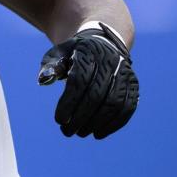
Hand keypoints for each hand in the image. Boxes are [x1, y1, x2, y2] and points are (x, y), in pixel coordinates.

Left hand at [38, 22, 138, 138]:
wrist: (102, 43)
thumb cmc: (75, 54)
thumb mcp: (59, 53)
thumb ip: (50, 66)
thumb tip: (43, 80)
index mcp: (88, 51)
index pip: (79, 80)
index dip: (69, 103)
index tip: (59, 120)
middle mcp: (110, 61)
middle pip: (96, 95)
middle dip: (81, 118)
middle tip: (67, 132)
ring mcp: (124, 72)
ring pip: (114, 103)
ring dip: (97, 123)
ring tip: (81, 133)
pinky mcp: (133, 84)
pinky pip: (127, 107)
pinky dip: (113, 124)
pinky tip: (98, 133)